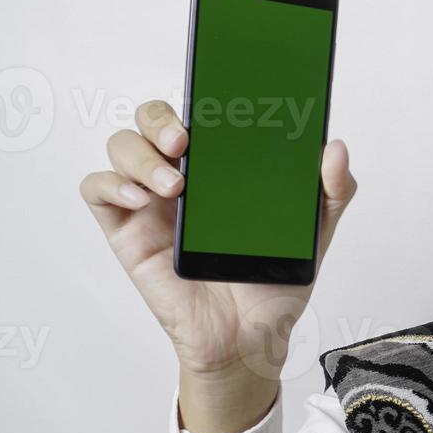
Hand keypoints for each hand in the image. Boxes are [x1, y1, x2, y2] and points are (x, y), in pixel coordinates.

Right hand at [79, 100, 357, 432]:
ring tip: (176, 185)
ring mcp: (150, 200)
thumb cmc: (273, 284)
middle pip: (151, 118)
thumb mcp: (315, 235)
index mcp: (222, 165)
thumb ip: (331, 192)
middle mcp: (182, 174)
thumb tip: (336, 149)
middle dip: (161, 117)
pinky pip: (97, 189)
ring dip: (141, 154)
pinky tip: (143, 200)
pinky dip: (112, 183)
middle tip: (186, 141)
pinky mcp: (125, 229)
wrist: (249, 340)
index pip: (201, 111)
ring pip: (121, 145)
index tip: (217, 95)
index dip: (200, 93)